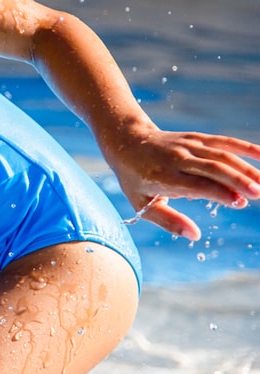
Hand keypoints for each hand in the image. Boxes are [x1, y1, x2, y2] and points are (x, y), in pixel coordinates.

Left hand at [111, 127, 259, 238]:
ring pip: (221, 154)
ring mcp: (188, 145)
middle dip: (236, 180)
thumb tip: (194, 236)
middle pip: (212, 167)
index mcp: (162, 175)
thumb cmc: (135, 178)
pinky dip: (244, 147)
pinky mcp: (197, 138)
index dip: (218, 192)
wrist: (126, 141)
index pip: (195, 184)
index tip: (238, 202)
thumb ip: (167, 220)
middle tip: (258, 194)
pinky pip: (223, 141)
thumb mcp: (141, 203)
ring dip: (246, 168)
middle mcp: (177, 158)